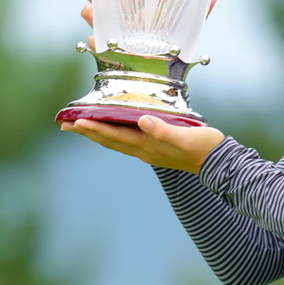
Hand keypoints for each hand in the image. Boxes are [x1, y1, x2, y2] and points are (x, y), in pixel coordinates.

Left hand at [60, 115, 224, 173]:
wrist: (219, 163)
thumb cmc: (204, 147)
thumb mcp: (185, 136)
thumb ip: (164, 130)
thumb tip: (144, 120)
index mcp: (148, 146)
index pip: (115, 136)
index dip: (94, 128)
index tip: (75, 121)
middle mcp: (144, 150)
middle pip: (109, 141)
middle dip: (87, 131)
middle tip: (64, 124)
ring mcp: (149, 151)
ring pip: (115, 142)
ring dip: (96, 133)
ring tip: (80, 126)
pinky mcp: (156, 149)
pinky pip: (126, 141)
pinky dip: (112, 134)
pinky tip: (112, 129)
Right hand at [79, 0, 217, 50]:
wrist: (165, 66)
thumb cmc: (173, 40)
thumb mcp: (186, 23)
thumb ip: (198, 10)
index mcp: (136, 1)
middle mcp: (119, 12)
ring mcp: (110, 28)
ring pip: (91, 15)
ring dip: (90, 11)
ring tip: (92, 10)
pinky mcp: (107, 49)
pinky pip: (94, 43)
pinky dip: (94, 41)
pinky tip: (97, 39)